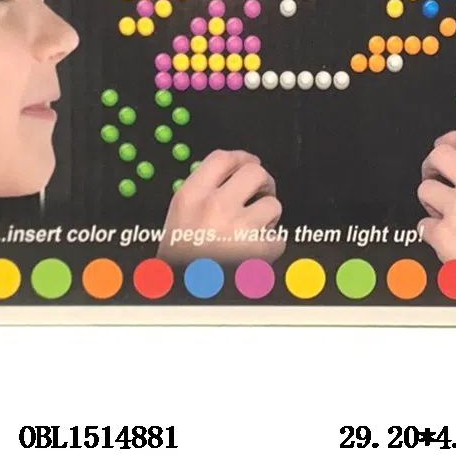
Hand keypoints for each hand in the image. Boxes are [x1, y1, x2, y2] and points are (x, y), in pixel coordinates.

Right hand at [158, 150, 285, 263]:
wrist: (184, 297)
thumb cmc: (178, 264)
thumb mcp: (177, 219)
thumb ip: (201, 194)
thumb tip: (230, 174)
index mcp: (191, 197)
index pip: (223, 158)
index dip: (241, 157)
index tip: (248, 162)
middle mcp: (215, 207)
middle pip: (255, 172)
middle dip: (263, 182)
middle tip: (261, 193)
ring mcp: (238, 228)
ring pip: (273, 205)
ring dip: (268, 217)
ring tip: (255, 231)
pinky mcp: (257, 252)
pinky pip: (278, 239)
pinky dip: (272, 247)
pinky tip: (256, 254)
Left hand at [416, 128, 455, 273]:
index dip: (453, 139)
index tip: (447, 145)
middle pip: (440, 154)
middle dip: (432, 164)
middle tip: (434, 174)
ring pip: (426, 188)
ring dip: (432, 200)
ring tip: (447, 214)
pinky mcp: (445, 236)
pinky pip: (423, 225)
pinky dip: (432, 233)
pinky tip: (450, 238)